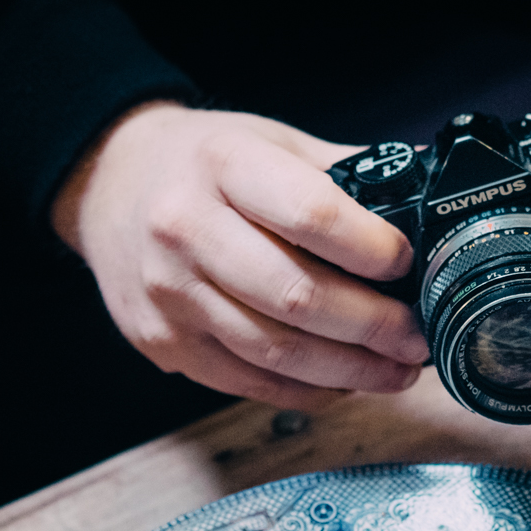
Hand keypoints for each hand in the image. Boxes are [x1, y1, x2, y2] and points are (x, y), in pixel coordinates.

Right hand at [51, 104, 427, 408]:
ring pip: (275, 352)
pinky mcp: (164, 342)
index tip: (406, 264)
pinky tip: (342, 382)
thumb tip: (421, 199)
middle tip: (415, 338)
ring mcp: (169, 294)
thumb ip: (341, 173)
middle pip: (296, 297)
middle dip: (372, 327)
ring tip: (395, 370)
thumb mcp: (270, 141)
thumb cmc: (201, 163)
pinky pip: (248, 381)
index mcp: (223, 166)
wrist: (109, 186)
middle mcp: (186, 230)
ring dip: (350, 371)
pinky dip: (305, 389)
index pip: (310, 215)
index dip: (371, 249)